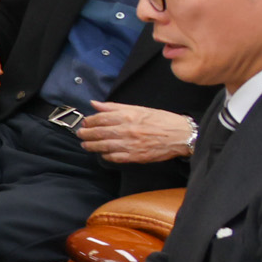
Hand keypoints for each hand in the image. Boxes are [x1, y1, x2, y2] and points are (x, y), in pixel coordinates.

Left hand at [77, 102, 194, 163]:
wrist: (181, 135)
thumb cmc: (161, 120)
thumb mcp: (139, 108)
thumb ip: (114, 107)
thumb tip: (94, 103)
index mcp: (128, 116)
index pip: (101, 118)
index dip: (90, 121)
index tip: (85, 122)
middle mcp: (127, 130)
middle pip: (99, 133)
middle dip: (86, 134)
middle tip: (80, 134)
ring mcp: (131, 145)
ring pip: (104, 146)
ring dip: (91, 146)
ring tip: (85, 144)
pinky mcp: (136, 156)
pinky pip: (115, 157)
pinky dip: (106, 156)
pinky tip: (102, 154)